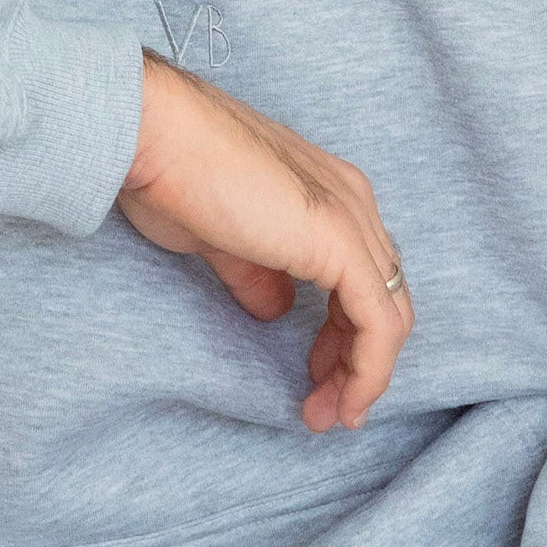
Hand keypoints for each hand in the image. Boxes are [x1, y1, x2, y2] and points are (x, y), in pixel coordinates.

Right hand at [117, 53, 412, 428]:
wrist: (156, 132)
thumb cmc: (171, 172)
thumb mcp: (222, 238)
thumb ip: (257, 273)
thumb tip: (275, 309)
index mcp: (327, 190)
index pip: (361, 274)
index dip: (344, 333)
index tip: (312, 373)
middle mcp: (352, 199)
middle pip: (384, 297)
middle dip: (356, 360)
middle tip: (324, 405)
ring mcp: (352, 218)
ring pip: (390, 315)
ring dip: (364, 374)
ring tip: (330, 414)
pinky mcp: (343, 244)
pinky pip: (378, 324)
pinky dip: (368, 371)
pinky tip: (343, 401)